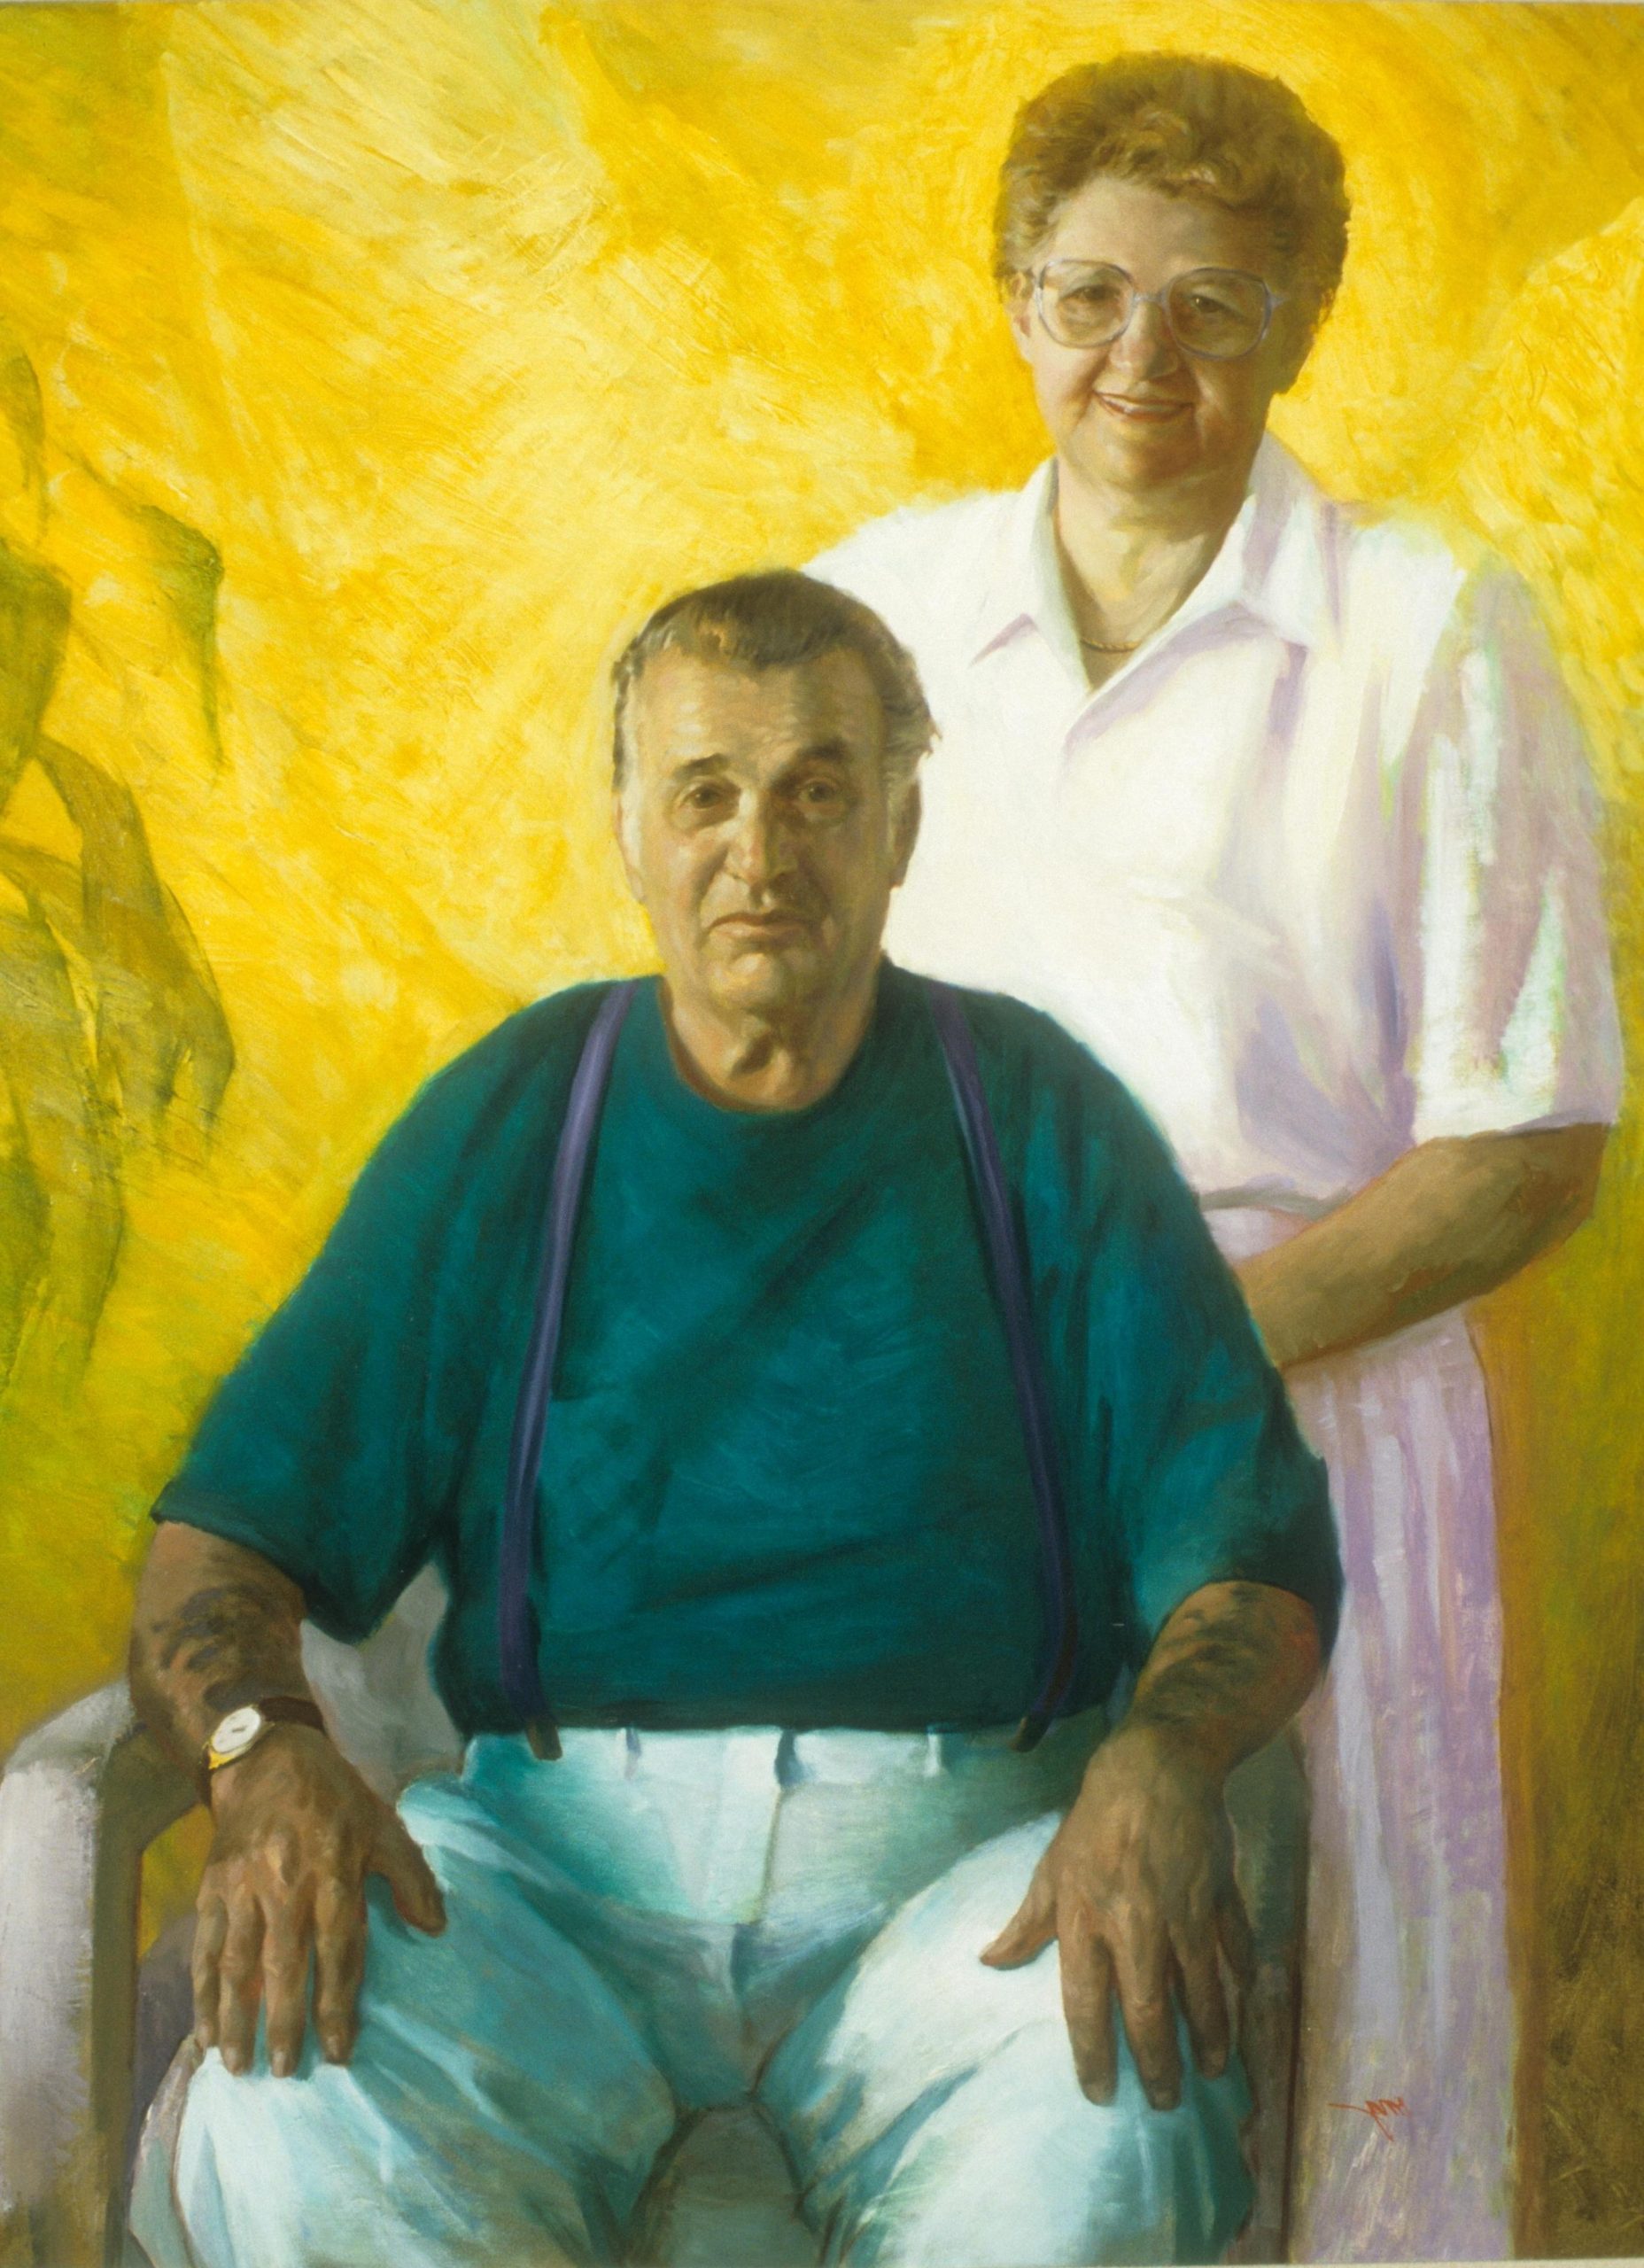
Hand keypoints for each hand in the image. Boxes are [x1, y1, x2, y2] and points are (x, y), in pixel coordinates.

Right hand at [192, 1725, 445, 2077]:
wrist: (268, 1760)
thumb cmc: (335, 1798)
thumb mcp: (385, 1826)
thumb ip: (411, 1878)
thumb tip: (435, 1928)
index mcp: (334, 1875)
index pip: (337, 1953)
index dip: (336, 2005)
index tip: (337, 2052)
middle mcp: (286, 1887)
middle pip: (283, 1967)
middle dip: (282, 2023)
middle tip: (285, 2072)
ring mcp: (243, 1888)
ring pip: (237, 1964)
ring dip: (236, 2018)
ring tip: (237, 2065)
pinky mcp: (212, 1888)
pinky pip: (205, 1948)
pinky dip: (201, 1993)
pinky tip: (204, 2030)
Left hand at [980, 1724, 1252, 2109]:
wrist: (1157, 1766)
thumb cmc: (1094, 1821)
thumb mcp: (1051, 1867)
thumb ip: (1027, 1923)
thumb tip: (989, 1961)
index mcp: (1085, 1919)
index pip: (1085, 2004)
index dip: (1092, 2055)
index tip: (1098, 2094)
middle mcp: (1135, 1925)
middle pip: (1148, 2014)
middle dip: (1157, 2066)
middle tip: (1164, 2102)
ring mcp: (1184, 1914)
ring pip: (1202, 1994)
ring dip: (1208, 2039)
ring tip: (1210, 2072)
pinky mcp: (1222, 1898)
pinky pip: (1236, 1953)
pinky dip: (1241, 1984)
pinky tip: (1242, 2008)